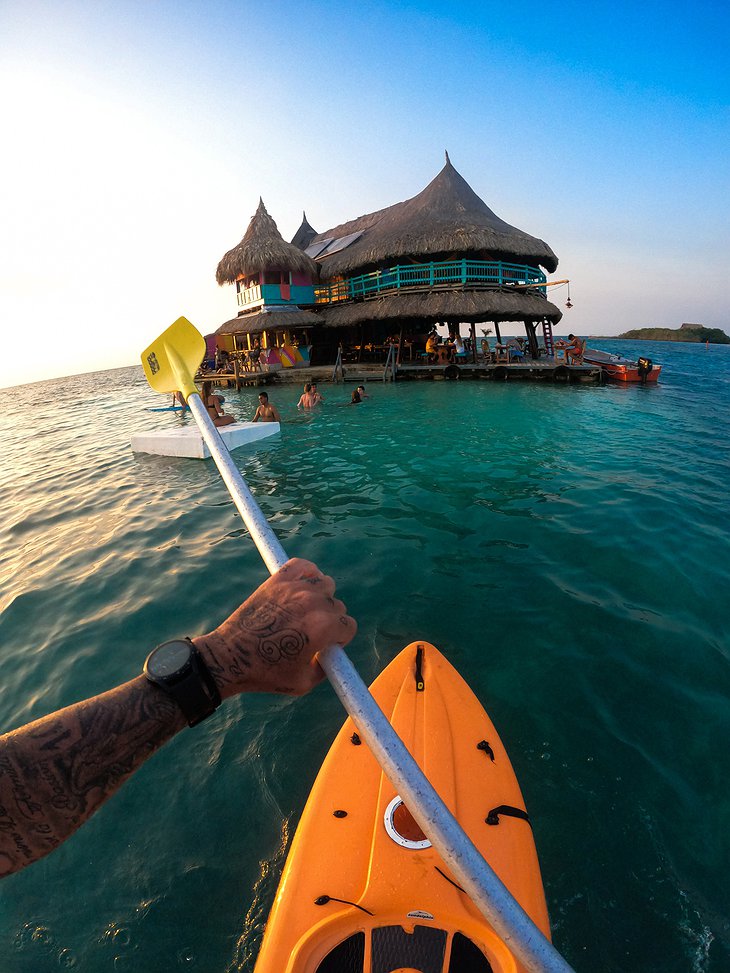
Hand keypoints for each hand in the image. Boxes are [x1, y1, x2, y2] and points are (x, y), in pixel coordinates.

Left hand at [193, 559, 355, 698]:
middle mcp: (312, 604)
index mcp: (322, 628)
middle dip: (330, 620)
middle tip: (312, 631)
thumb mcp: (304, 683)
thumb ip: (326, 667)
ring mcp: (294, 589)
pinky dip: (306, 572)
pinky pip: (302, 565)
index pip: (348, 625)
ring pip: (324, 583)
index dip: (340, 638)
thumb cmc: (266, 673)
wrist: (231, 657)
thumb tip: (333, 654)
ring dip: (320, 596)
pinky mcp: (278, 581)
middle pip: (337, 605)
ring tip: (305, 610)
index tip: (328, 644)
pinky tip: (302, 585)